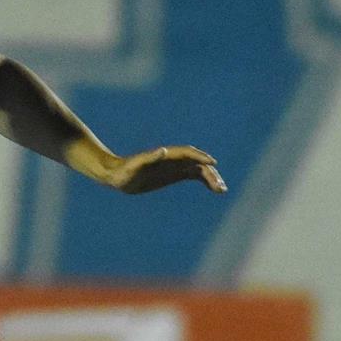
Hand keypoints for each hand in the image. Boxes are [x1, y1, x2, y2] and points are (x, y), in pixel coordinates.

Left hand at [102, 145, 226, 195]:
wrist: (118, 176)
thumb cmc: (125, 171)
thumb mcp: (135, 166)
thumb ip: (149, 158)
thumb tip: (163, 151)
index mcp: (166, 155)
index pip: (188, 153)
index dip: (201, 157)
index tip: (213, 164)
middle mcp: (173, 159)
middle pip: (197, 163)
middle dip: (210, 173)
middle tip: (220, 187)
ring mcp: (175, 167)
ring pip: (199, 169)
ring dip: (211, 178)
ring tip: (222, 190)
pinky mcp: (174, 175)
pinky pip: (194, 175)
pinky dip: (205, 180)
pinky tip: (214, 189)